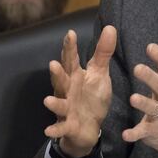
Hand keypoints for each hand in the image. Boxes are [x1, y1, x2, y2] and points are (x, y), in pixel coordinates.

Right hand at [43, 25, 116, 157]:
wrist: (89, 127)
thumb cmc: (92, 97)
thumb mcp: (100, 73)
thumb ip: (103, 52)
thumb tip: (110, 27)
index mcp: (75, 76)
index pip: (71, 60)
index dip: (70, 47)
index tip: (70, 33)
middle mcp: (67, 91)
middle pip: (62, 80)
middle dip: (57, 74)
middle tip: (53, 64)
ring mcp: (67, 108)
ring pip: (59, 104)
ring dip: (54, 103)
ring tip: (47, 100)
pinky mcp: (69, 125)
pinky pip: (61, 127)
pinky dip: (55, 129)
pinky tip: (48, 130)